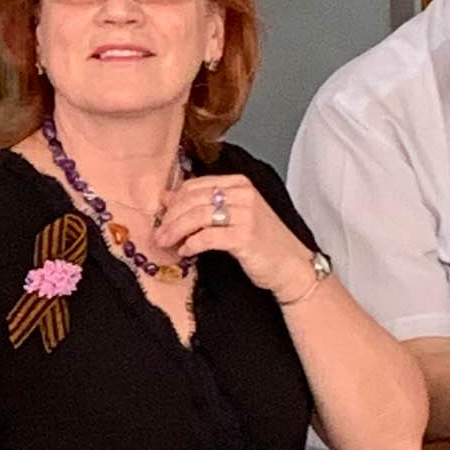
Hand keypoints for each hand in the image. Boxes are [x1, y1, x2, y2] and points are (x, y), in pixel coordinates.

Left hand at [156, 170, 316, 305]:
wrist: (292, 265)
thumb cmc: (262, 242)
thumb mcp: (234, 216)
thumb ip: (204, 205)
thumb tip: (166, 198)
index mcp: (239, 184)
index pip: (196, 185)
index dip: (174, 201)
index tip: (161, 217)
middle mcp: (243, 194)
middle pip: (193, 200)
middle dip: (170, 218)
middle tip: (157, 234)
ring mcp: (246, 214)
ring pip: (197, 216)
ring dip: (175, 231)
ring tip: (165, 243)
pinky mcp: (244, 236)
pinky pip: (207, 237)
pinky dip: (191, 244)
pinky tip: (185, 251)